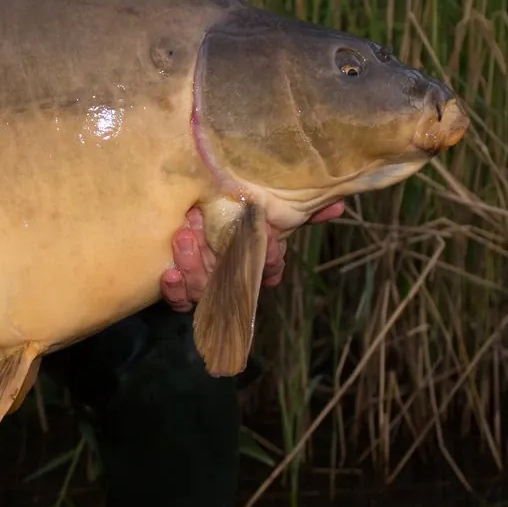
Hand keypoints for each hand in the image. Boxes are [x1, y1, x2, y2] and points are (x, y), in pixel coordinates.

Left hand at [160, 200, 346, 312]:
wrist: (191, 210)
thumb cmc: (232, 215)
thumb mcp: (264, 209)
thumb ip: (297, 211)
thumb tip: (337, 206)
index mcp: (252, 259)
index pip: (269, 268)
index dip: (270, 261)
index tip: (268, 243)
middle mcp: (230, 275)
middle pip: (232, 281)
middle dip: (224, 260)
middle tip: (203, 228)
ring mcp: (204, 285)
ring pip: (202, 290)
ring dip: (193, 266)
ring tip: (184, 236)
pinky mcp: (180, 288)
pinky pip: (179, 300)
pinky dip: (175, 290)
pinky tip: (169, 273)